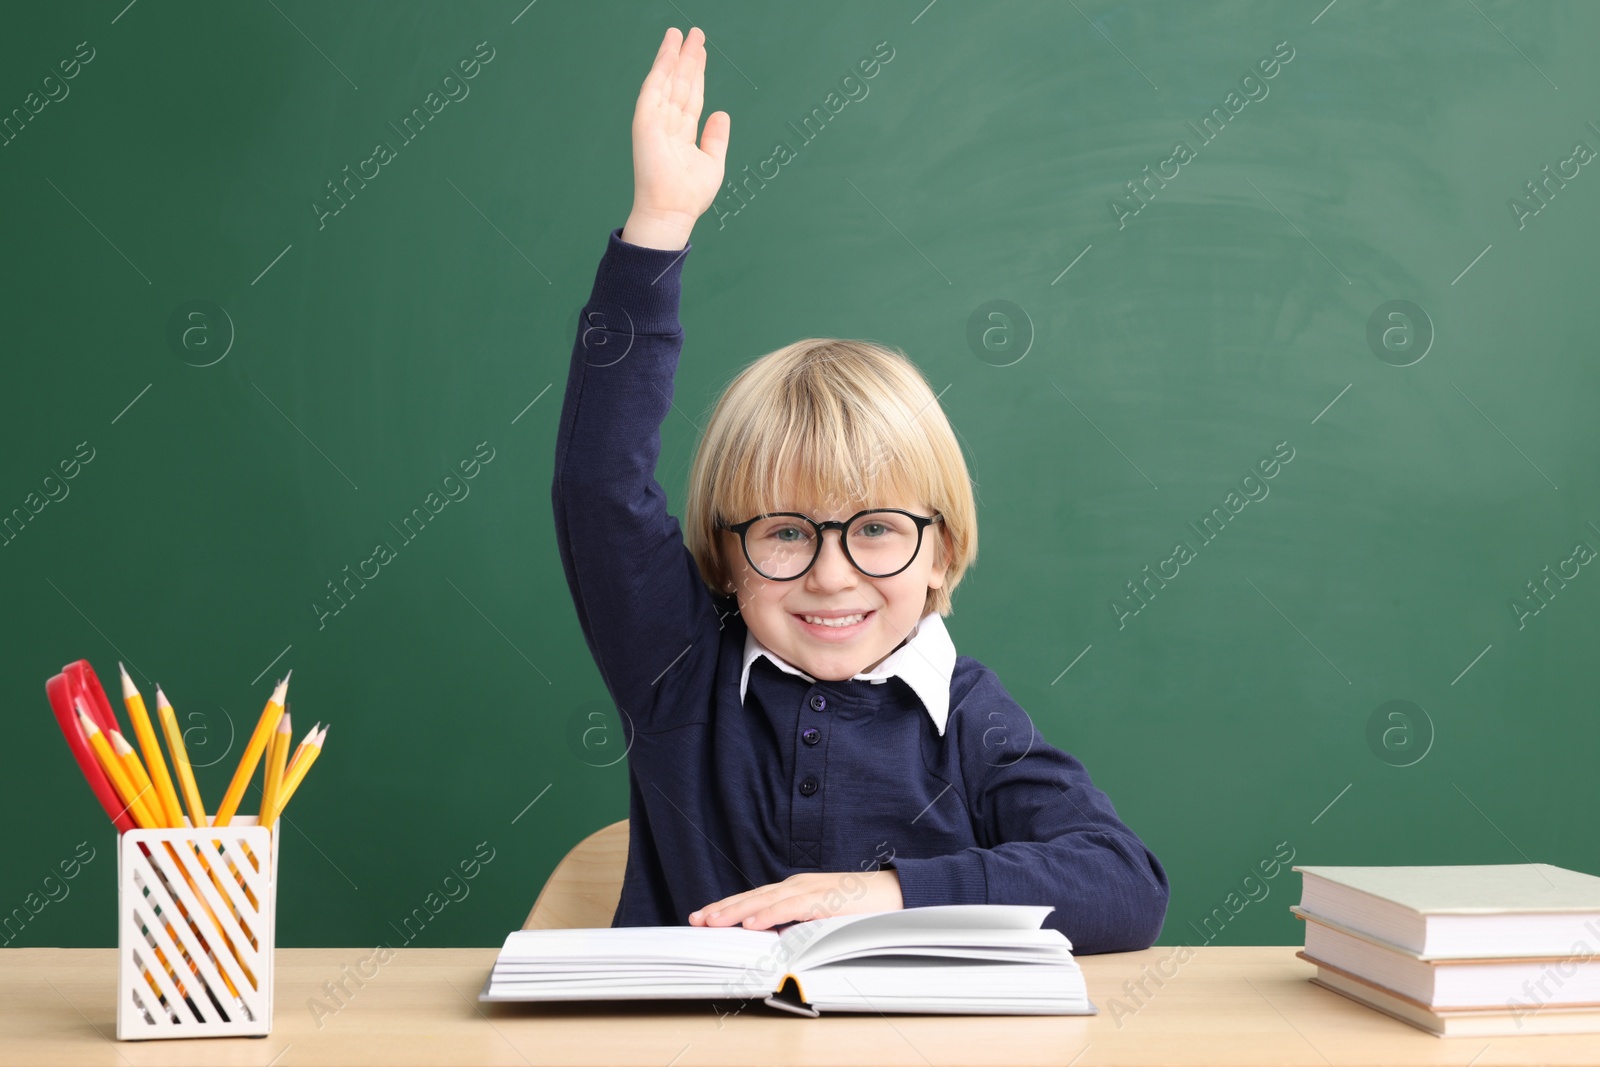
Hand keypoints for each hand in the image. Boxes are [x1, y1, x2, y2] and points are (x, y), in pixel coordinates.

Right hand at [622, 27, 729, 249]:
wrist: (673, 211)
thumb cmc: (690, 195)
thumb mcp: (713, 161)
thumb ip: (716, 137)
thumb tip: (722, 113)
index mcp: (682, 133)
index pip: (692, 96)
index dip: (698, 73)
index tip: (702, 52)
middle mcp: (668, 123)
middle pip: (680, 83)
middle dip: (688, 58)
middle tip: (695, 33)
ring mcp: (655, 121)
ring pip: (668, 81)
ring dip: (674, 56)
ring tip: (681, 33)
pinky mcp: (645, 121)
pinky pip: (654, 88)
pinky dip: (661, 68)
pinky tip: (668, 50)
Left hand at [688, 869, 902, 930]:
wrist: (898, 895)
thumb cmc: (862, 910)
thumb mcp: (822, 919)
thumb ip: (799, 926)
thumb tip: (774, 943)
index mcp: (796, 890)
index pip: (755, 898)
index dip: (728, 907)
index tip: (703, 916)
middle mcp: (798, 885)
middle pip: (752, 896)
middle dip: (722, 908)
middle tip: (695, 920)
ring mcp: (810, 889)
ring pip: (765, 900)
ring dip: (737, 911)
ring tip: (712, 921)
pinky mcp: (824, 899)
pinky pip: (790, 908)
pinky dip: (769, 915)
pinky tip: (751, 924)